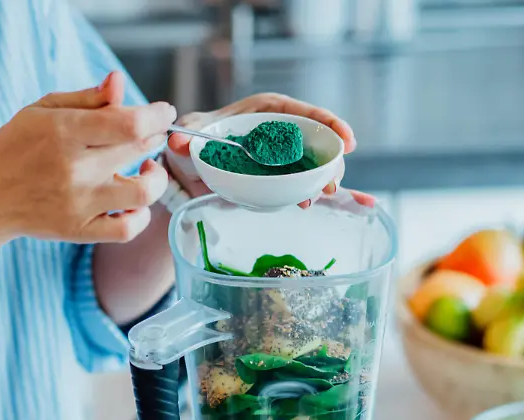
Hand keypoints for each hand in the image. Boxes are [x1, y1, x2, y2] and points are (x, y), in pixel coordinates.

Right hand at [0, 72, 174, 243]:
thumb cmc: (16, 148)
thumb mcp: (42, 111)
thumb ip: (87, 98)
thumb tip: (119, 82)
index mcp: (65, 132)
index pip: (130, 123)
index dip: (157, 115)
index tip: (162, 112)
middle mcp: (75, 169)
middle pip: (139, 149)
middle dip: (155, 136)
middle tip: (148, 134)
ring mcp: (79, 203)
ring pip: (144, 192)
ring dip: (157, 177)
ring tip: (148, 169)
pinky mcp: (79, 230)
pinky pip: (127, 229)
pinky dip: (141, 215)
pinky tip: (133, 201)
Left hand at [165, 93, 375, 208]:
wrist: (186, 167)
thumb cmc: (192, 140)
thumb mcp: (190, 135)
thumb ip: (185, 137)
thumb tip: (177, 140)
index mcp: (265, 111)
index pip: (303, 112)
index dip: (329, 123)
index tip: (347, 140)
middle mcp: (279, 131)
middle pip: (316, 140)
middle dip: (331, 159)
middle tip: (331, 182)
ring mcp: (281, 156)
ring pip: (312, 163)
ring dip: (322, 179)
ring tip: (320, 196)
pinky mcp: (277, 176)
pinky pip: (300, 182)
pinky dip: (310, 192)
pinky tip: (313, 203)